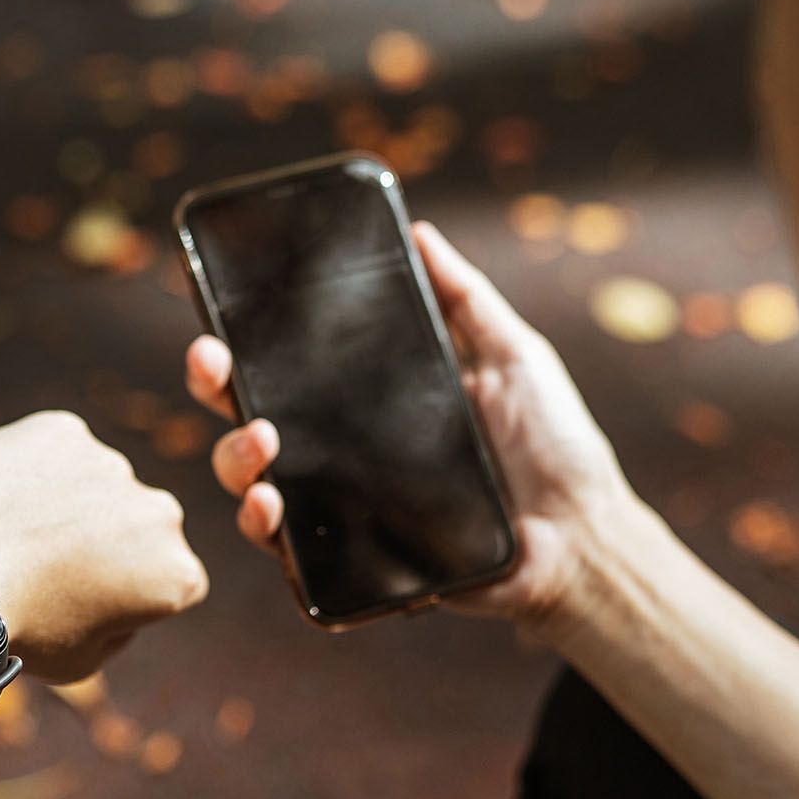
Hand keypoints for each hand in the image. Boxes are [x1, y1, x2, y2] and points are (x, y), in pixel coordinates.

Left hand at [0, 410, 207, 682]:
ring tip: (14, 533)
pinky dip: (32, 467)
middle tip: (48, 565)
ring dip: (70, 501)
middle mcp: (160, 512)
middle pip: (139, 525)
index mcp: (177, 573)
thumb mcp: (84, 661)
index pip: (169, 579)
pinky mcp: (63, 431)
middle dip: (107, 539)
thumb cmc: (16, 633)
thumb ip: (120, 626)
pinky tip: (0, 500)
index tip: (85, 601)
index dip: (128, 592)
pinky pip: (53, 449)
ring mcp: (112, 465)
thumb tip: (121, 597)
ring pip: (96, 482)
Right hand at [183, 221, 640, 642]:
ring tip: (262, 446)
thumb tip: (421, 231)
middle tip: (215, 368)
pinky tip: (271, 509)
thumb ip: (466, 299)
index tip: (219, 321)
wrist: (583, 536)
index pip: (288, 372)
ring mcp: (346, 514)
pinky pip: (293, 558)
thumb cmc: (556, 448)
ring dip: (235, 463)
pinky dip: (267, 535)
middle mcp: (346, 459)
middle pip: (251, 425)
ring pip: (255, 491)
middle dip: (217, 393)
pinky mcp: (358, 568)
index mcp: (371, 406)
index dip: (240, 348)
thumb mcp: (516, 357)